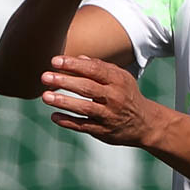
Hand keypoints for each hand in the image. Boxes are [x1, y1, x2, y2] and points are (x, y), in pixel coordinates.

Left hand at [40, 55, 159, 146]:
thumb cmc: (125, 94)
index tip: (54, 61)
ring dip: (63, 102)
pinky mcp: (103, 131)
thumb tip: (77, 58)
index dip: (73, 65)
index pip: (94, 70)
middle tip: (45, 77)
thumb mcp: (119, 78)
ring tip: (45, 96)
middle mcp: (114, 97)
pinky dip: (68, 121)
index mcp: (117, 80)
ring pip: (84, 108)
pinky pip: (83, 126)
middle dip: (65, 81)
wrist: (144, 123)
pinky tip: (54, 116)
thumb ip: (99, 67)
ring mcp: (109, 115)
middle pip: (87, 88)